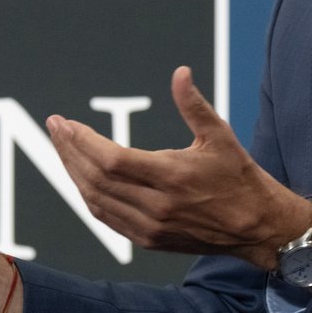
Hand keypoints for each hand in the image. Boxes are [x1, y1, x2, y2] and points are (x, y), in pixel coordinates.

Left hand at [47, 66, 311, 270]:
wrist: (257, 226)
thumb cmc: (239, 175)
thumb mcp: (220, 134)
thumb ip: (193, 104)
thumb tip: (179, 72)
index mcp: (172, 176)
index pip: (111, 160)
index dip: (83, 141)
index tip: (65, 123)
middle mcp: (157, 206)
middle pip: (96, 179)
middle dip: (69, 151)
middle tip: (55, 128)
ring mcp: (150, 227)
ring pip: (96, 200)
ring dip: (74, 173)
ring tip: (62, 149)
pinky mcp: (149, 240)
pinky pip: (107, 218)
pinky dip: (88, 196)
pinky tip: (80, 177)